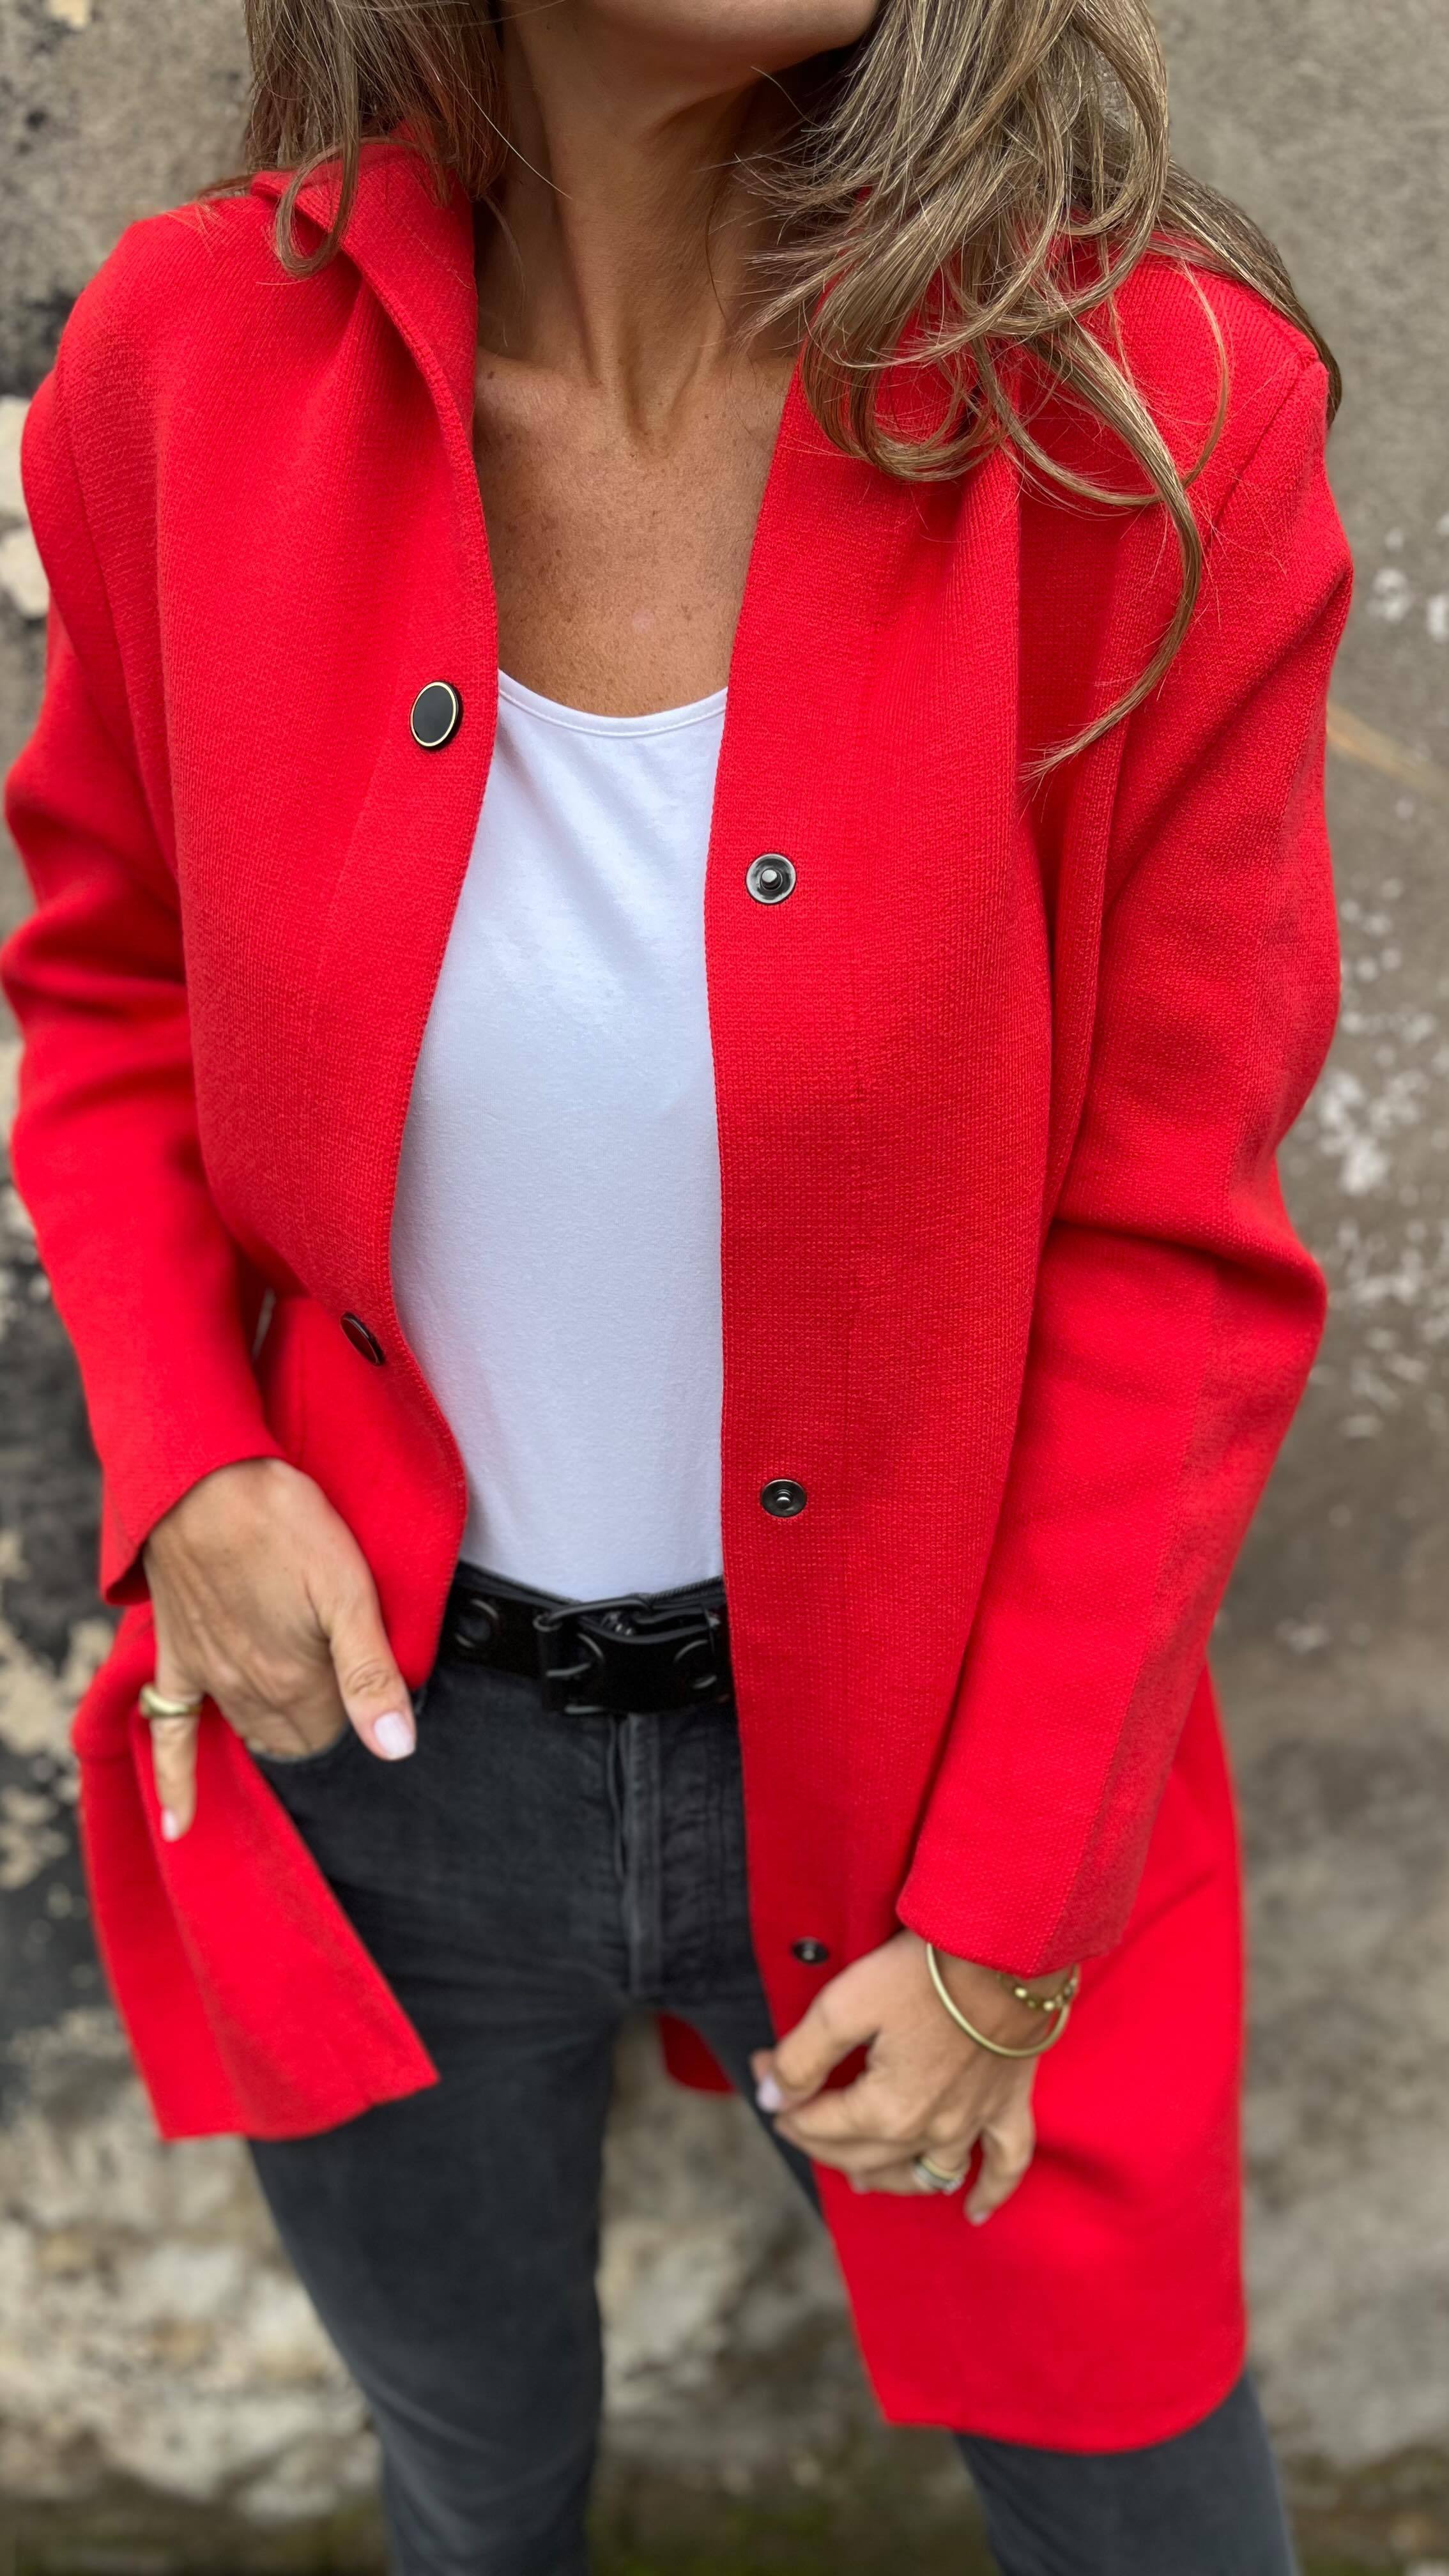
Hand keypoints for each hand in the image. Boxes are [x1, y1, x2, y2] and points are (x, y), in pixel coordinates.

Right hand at [140, 1457, 414, 1839]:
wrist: (200, 1479)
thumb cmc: (283, 1522)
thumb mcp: (348, 1590)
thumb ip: (371, 1674)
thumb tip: (396, 1749)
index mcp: (294, 1682)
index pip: (338, 1730)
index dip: (361, 1709)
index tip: (374, 1680)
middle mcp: (248, 1692)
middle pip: (297, 1735)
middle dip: (325, 1723)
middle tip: (344, 1686)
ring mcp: (209, 1677)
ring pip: (251, 1731)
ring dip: (278, 1734)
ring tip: (302, 1721)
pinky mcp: (177, 1656)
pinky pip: (169, 1730)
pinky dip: (177, 1781)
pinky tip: (181, 1824)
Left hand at [750, 1930, 1055, 2224]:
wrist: (1006, 1950)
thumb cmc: (923, 1974)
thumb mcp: (844, 2004)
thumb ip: (802, 2057)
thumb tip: (771, 2098)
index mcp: (887, 2111)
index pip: (818, 2122)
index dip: (782, 2099)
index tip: (759, 2065)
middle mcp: (930, 2130)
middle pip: (861, 2154)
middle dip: (816, 2136)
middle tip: (790, 2108)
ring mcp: (973, 2122)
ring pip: (924, 2174)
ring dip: (886, 2177)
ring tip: (858, 2178)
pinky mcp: (1009, 2103)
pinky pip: (1005, 2163)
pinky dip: (990, 2192)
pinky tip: (973, 2213)